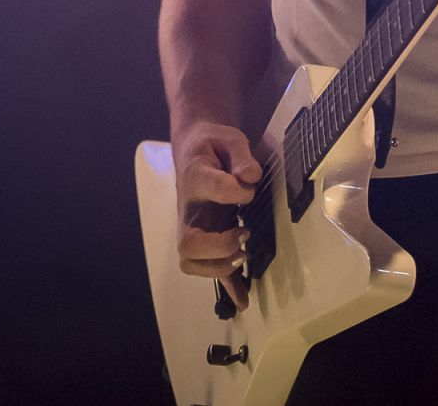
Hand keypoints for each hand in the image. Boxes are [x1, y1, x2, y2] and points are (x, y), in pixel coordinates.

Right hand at [173, 122, 260, 307]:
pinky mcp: (204, 236)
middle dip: (218, 246)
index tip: (249, 187)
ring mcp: (193, 226)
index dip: (232, 189)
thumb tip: (250, 177)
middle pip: (187, 242)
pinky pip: (209, 267)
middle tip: (243, 233)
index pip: (209, 186)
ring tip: (243, 254)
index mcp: (195, 176)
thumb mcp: (228, 138)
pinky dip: (227, 285)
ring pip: (190, 260)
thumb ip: (240, 155)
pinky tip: (243, 299)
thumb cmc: (213, 144)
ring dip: (218, 265)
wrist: (194, 149)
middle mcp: (188, 208)